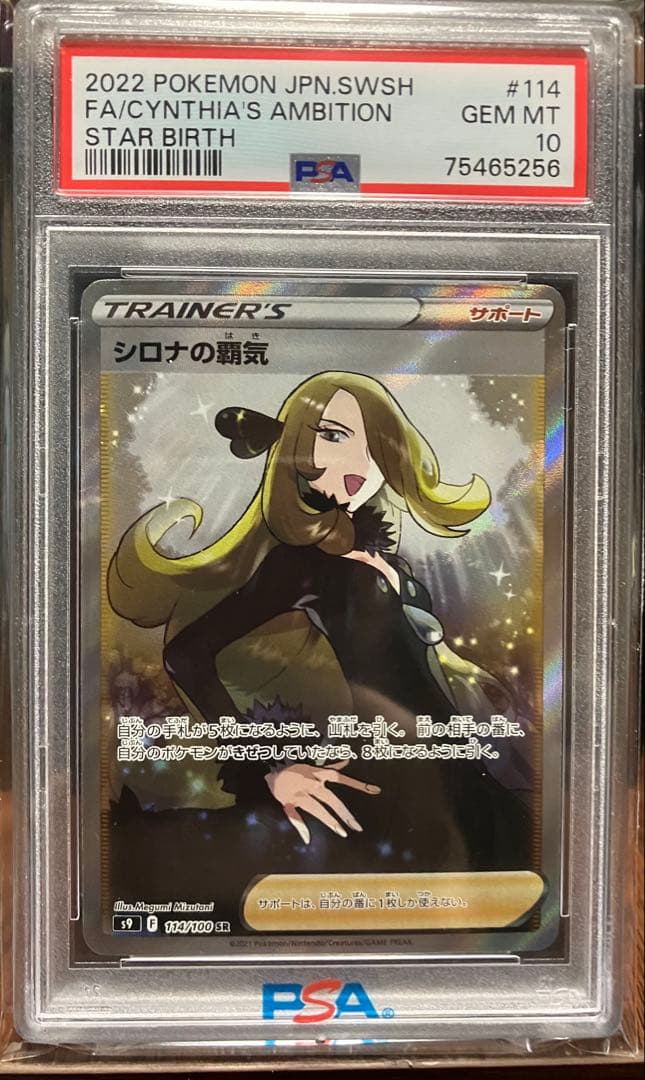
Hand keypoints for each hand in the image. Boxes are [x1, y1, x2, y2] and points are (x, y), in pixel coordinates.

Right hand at [265, 760, 380, 844]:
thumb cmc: (293, 768)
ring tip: (342, 833)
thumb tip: (348, 761)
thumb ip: (331, 766)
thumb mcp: (312, 765)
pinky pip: (293, 816)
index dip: (357, 784)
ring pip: (316, 808)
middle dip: (344, 813)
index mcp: (317, 774)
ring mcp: (299, 794)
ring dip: (330, 821)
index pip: (341, 778)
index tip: (375, 791)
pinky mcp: (287, 802)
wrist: (269, 766)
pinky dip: (300, 827)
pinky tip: (308, 838)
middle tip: (357, 827)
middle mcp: (310, 784)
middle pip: (331, 799)